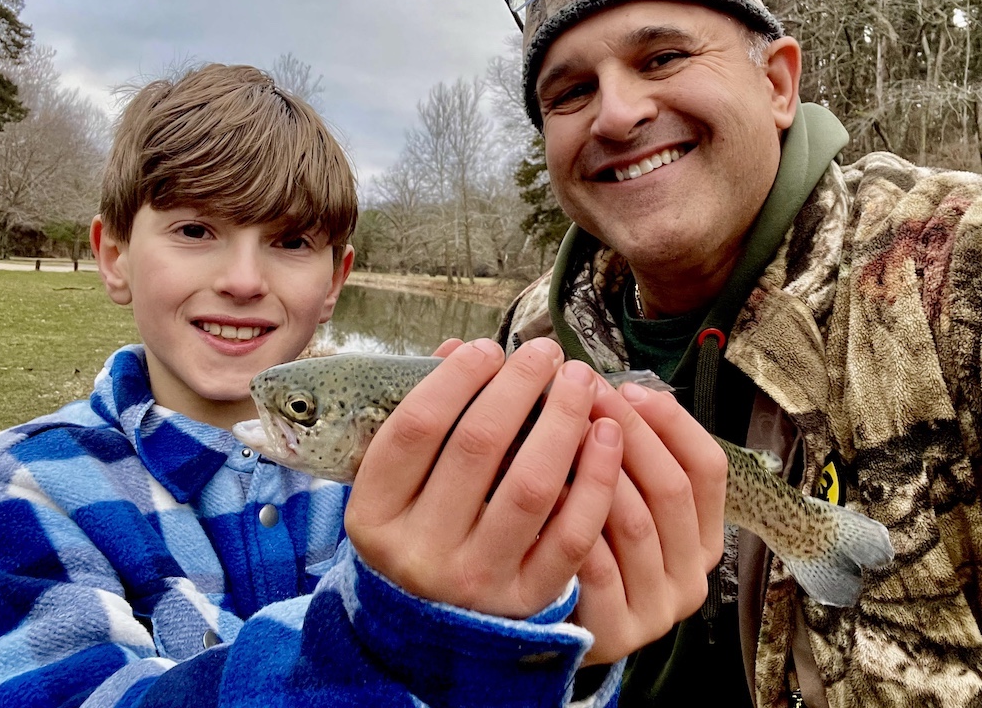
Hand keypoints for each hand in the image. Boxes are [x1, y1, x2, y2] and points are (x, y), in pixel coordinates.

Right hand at [344, 337, 623, 617]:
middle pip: (476, 446)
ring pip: (529, 484)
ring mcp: (475, 581)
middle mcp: (419, 552)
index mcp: (374, 516)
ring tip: (579, 381)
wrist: (430, 634)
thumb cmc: (416, 534)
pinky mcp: (527, 601)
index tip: (488, 347)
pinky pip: (572, 533)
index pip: (416, 428)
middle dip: (518, 385)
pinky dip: (595, 479)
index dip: (456, 378)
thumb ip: (423, 420)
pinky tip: (607, 435)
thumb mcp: (395, 488)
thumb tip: (457, 349)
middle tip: (546, 352)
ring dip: (562, 420)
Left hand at [572, 380, 728, 664]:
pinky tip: (547, 491)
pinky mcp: (618, 634)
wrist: (558, 633)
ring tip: (565, 431)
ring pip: (637, 524)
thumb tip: (613, 388)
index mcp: (704, 538)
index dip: (672, 422)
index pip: (708, 469)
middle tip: (587, 394)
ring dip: (600, 472)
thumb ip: (630, 458)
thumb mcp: (622, 503)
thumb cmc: (591, 551)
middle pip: (671, 489)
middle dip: (630, 432)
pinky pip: (599, 569)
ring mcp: (659, 611)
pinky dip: (573, 525)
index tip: (628, 387)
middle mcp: (692, 577)